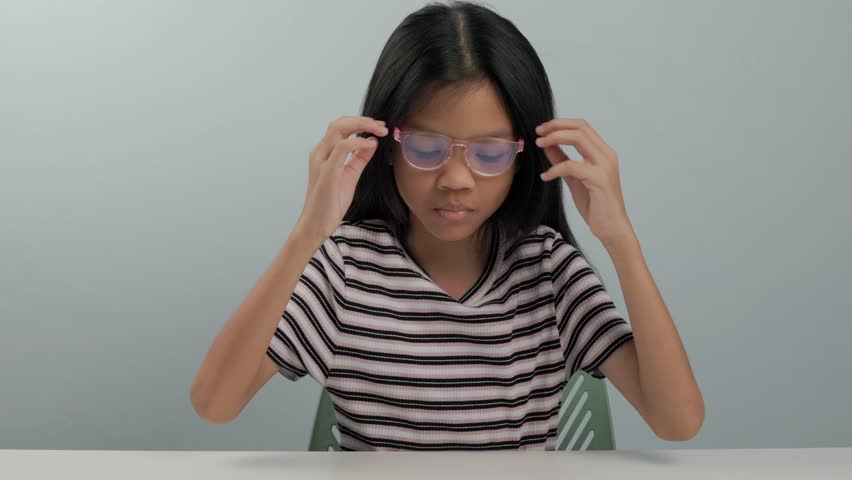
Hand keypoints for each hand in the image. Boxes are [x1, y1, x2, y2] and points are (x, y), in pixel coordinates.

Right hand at [296, 115, 387, 240]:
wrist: (317, 224)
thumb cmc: (330, 203)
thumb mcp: (350, 176)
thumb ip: (359, 159)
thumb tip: (372, 142)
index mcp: (324, 153)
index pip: (341, 127)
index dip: (361, 122)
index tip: (379, 126)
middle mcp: (320, 153)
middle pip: (339, 123)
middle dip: (363, 120)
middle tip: (382, 126)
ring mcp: (321, 161)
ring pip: (338, 129)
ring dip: (362, 125)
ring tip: (379, 131)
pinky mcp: (327, 172)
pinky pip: (342, 148)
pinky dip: (358, 142)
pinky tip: (370, 144)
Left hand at [535, 118, 634, 246]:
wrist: (612, 229)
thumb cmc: (596, 205)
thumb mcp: (574, 179)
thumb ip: (563, 161)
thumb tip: (547, 145)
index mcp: (603, 153)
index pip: (582, 126)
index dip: (560, 123)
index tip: (542, 129)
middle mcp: (607, 155)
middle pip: (580, 127)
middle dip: (556, 126)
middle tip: (538, 133)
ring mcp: (605, 166)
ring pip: (578, 139)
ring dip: (555, 138)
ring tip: (539, 144)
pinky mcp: (599, 180)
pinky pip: (572, 166)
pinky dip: (555, 168)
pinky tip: (546, 176)